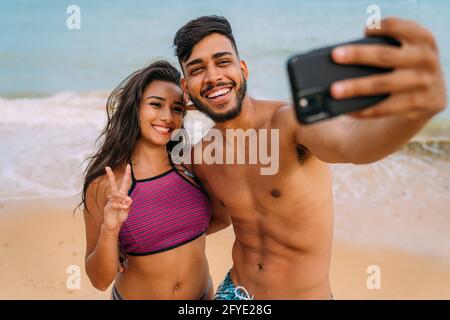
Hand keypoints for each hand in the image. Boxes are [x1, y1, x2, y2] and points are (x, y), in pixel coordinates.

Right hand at [102, 164, 132, 235]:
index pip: (125, 183)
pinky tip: (126, 207)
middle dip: (110, 176)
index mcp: (122, 195)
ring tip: (128, 200)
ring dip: (122, 196)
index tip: (128, 165)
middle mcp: (116, 196)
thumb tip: (129, 199)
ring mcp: (111, 201)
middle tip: (107, 167)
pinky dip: (121, 205)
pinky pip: (114, 203)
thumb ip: (128, 205)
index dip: (127, 174)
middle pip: (113, 184)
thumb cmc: (120, 216)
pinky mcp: (108, 207)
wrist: (114, 225)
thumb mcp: (127, 211)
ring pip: (115, 194)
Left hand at [330, 17, 446, 118]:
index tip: (364, 31)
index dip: (382, 27)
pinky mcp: (420, 105)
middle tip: (335, 56)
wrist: (432, 94)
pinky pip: (385, 109)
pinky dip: (363, 109)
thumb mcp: (404, 52)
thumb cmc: (404, 67)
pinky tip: (346, 109)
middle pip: (385, 56)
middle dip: (358, 55)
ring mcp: (424, 83)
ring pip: (383, 84)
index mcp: (422, 39)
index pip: (400, 27)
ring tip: (334, 90)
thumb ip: (384, 50)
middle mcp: (425, 59)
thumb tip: (344, 58)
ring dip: (356, 87)